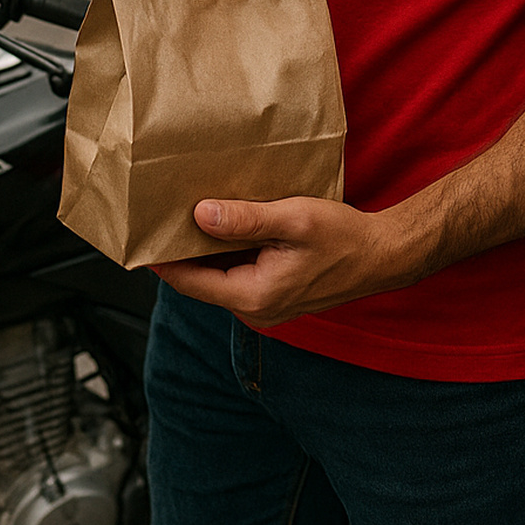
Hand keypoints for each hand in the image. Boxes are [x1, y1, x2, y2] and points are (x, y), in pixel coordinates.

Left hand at [149, 197, 418, 327]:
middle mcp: (256, 309)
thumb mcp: (292, 219)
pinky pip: (238, 276)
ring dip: (207, 252)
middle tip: (163, 218)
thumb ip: (246, 220)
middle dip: (183, 253)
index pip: (191, 282)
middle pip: (201, 282)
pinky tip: (228, 226)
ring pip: (219, 278)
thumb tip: (200, 217)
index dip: (164, 260)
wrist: (382, 255)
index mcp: (254, 296)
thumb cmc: (344, 238)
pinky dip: (228, 254)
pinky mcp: (275, 295)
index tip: (142, 237)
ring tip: (191, 216)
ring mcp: (266, 306)